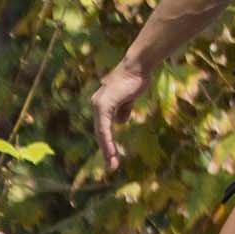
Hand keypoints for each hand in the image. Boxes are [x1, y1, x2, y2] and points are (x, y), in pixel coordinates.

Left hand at [90, 52, 148, 173]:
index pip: (102, 128)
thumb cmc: (135, 79)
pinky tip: (111, 152)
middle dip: (106, 151)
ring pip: (101, 133)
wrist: (138, 67)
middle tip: (112, 167)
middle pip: (99, 133)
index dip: (108, 143)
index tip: (113, 157)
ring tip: (112, 164)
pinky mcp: (103, 105)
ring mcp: (98, 105)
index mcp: (101, 104)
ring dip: (107, 150)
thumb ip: (122, 110)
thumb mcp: (128, 99)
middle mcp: (96, 105)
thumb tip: (120, 122)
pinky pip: (104, 127)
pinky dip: (108, 140)